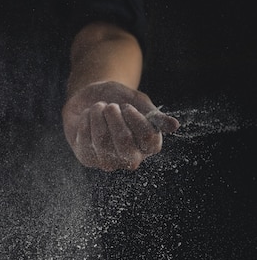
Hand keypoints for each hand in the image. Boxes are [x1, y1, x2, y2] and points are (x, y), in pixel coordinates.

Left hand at [62, 81, 179, 170]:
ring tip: (98, 107)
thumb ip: (154, 115)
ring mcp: (108, 162)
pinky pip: (85, 139)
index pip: (149, 138)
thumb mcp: (137, 101)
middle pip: (124, 141)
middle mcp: (130, 158)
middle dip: (115, 118)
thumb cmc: (118, 99)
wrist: (89, 97)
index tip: (127, 106)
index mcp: (148, 145)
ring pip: (102, 139)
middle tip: (111, 106)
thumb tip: (174, 126)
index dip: (136, 119)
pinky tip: (88, 116)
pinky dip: (86, 120)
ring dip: (98, 116)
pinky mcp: (88, 159)